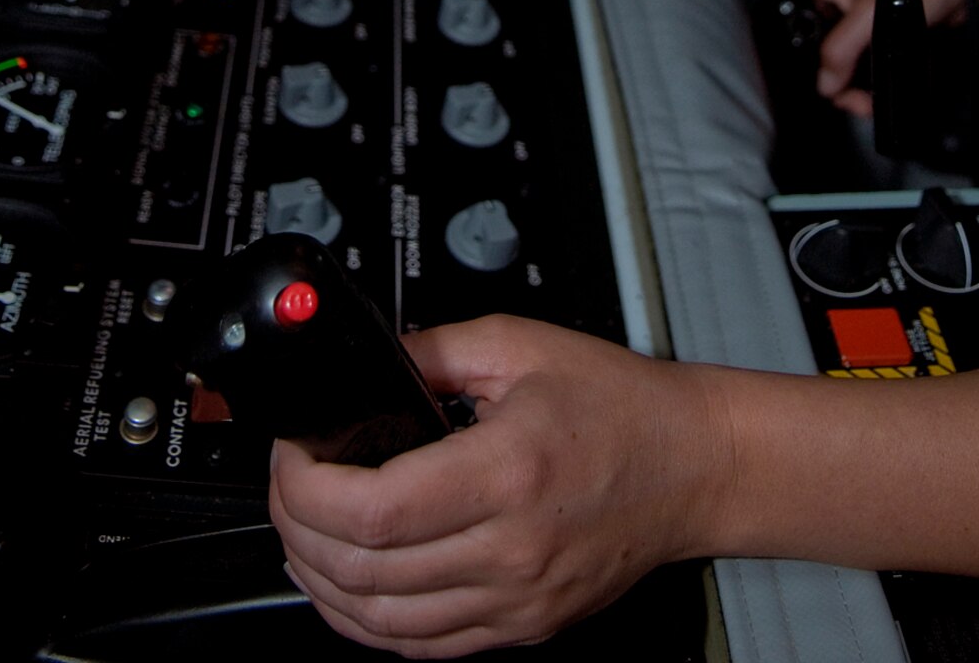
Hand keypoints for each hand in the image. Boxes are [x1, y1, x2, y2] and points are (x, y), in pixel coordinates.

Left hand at [269, 314, 718, 656]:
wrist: (691, 465)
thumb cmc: (621, 406)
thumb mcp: (520, 345)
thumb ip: (433, 349)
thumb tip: (369, 364)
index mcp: (505, 472)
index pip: (372, 512)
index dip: (306, 490)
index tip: (293, 457)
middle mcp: (509, 549)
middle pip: (362, 573)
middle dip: (297, 532)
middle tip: (287, 489)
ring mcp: (516, 599)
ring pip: (382, 624)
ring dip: (322, 584)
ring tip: (303, 537)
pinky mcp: (522, 625)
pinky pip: (423, 647)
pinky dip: (369, 622)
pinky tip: (350, 586)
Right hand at [810, 0, 969, 117]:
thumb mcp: (868, 15)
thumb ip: (840, 50)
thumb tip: (826, 83)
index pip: (808, 42)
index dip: (823, 71)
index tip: (843, 90)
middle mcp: (839, 5)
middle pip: (830, 58)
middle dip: (846, 84)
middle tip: (864, 101)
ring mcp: (862, 20)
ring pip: (852, 64)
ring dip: (864, 86)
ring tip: (877, 100)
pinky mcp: (885, 30)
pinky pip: (874, 62)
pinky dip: (880, 77)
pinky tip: (889, 87)